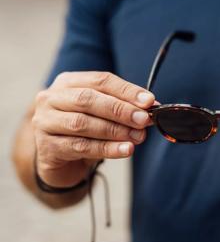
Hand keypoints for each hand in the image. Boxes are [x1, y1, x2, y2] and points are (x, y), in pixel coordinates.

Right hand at [32, 71, 154, 186]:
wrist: (63, 161)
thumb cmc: (87, 130)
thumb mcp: (104, 113)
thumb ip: (124, 107)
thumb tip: (152, 106)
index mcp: (68, 82)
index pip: (100, 80)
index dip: (126, 90)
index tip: (149, 101)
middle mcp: (52, 98)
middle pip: (88, 99)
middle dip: (120, 110)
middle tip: (144, 120)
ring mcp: (45, 122)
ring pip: (83, 124)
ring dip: (116, 130)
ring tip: (138, 137)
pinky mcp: (47, 147)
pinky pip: (81, 147)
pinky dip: (107, 149)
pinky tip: (125, 150)